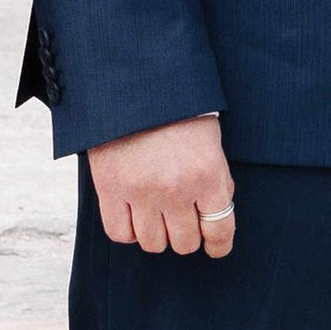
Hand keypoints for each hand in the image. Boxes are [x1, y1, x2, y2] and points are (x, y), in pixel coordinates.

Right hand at [90, 116, 235, 258]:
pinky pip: (120, 233)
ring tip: (156, 215)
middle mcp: (176, 189)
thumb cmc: (178, 110)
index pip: (219, 230)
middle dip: (187, 235)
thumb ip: (216, 180)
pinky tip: (133, 215)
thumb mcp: (211, 141)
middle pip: (185, 243)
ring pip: (153, 243)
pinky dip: (128, 231)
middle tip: (182, 221)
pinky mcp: (110, 188)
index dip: (219, 245)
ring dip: (157, 234)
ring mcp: (141, 191)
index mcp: (207, 175)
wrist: (136, 82)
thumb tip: (216, 213)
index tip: (216, 247)